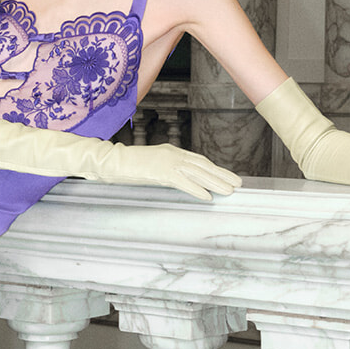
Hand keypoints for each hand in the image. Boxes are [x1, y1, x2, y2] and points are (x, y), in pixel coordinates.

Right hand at [103, 142, 242, 200]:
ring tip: (229, 191)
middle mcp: (174, 154)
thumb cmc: (129, 166)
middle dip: (221, 175)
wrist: (111, 161)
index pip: (199, 161)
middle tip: (237, 184)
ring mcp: (168, 162)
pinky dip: (196, 189)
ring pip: (197, 173)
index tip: (227, 177)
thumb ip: (167, 170)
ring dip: (215, 182)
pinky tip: (207, 197)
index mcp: (172, 151)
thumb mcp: (152, 165)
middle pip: (203, 166)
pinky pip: (183, 182)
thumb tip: (179, 181)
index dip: (215, 169)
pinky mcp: (160, 172)